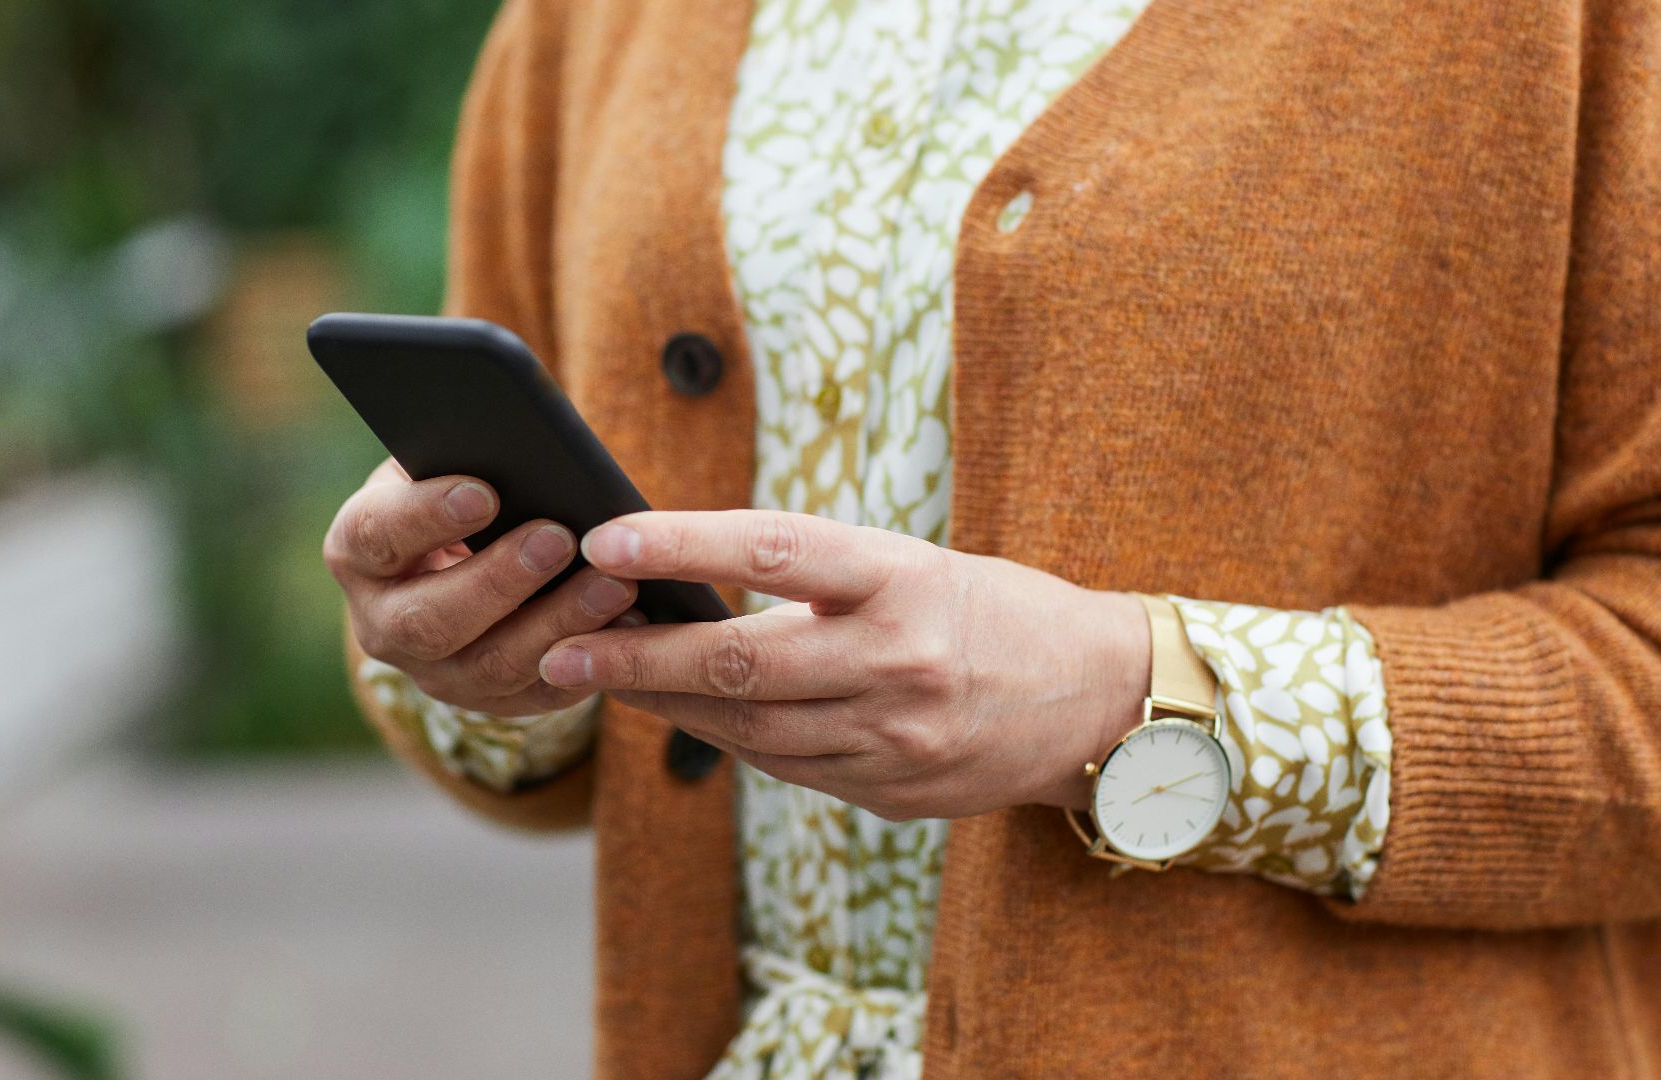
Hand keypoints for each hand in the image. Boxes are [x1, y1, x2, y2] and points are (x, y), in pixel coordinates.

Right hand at [325, 458, 642, 715]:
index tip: (483, 492)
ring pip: (491, 665)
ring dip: (558, 624)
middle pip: (430, 619)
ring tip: (614, 583)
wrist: (463, 561)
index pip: (376, 535)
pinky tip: (630, 625)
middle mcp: (383, 623)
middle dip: (498, 580)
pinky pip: (541, 693)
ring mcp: (435, 673)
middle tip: (558, 538)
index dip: (425, 516)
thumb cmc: (458, 492)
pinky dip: (590, 661)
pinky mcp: (491, 701)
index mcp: (359, 552)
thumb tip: (520, 438)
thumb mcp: (444, 465)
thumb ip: (465, 455)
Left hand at [535, 510, 1151, 818]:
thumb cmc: (990, 610)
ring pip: (750, 728)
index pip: (775, 550)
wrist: (1099, 700)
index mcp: (904, 580)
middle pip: (741, 663)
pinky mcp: (895, 791)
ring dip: (666, 708)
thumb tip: (691, 584)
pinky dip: (728, 740)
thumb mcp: (914, 566)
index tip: (607, 539)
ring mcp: (897, 738)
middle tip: (562, 652)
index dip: (683, 543)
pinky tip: (687, 718)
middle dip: (639, 661)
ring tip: (601, 681)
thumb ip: (817, 579)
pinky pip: (786, 766)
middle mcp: (899, 661)